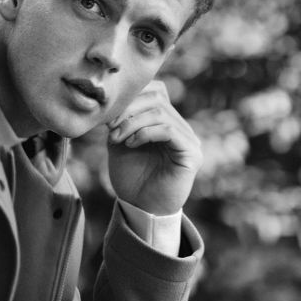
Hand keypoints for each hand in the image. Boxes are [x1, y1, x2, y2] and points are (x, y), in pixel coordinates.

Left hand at [104, 80, 200, 217]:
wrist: (141, 209)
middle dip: (128, 109)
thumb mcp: (120, 142)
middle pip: (157, 97)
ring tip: (117, 139)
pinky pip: (168, 130)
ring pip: (160, 112)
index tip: (109, 116)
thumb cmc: (131, 178)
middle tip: (110, 127)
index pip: (156, 90)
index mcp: (167, 121)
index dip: (131, 96)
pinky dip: (145, 133)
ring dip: (132, 123)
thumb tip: (115, 98)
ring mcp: (189, 140)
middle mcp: (181, 127)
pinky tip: (131, 144)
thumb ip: (121, 119)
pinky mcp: (192, 154)